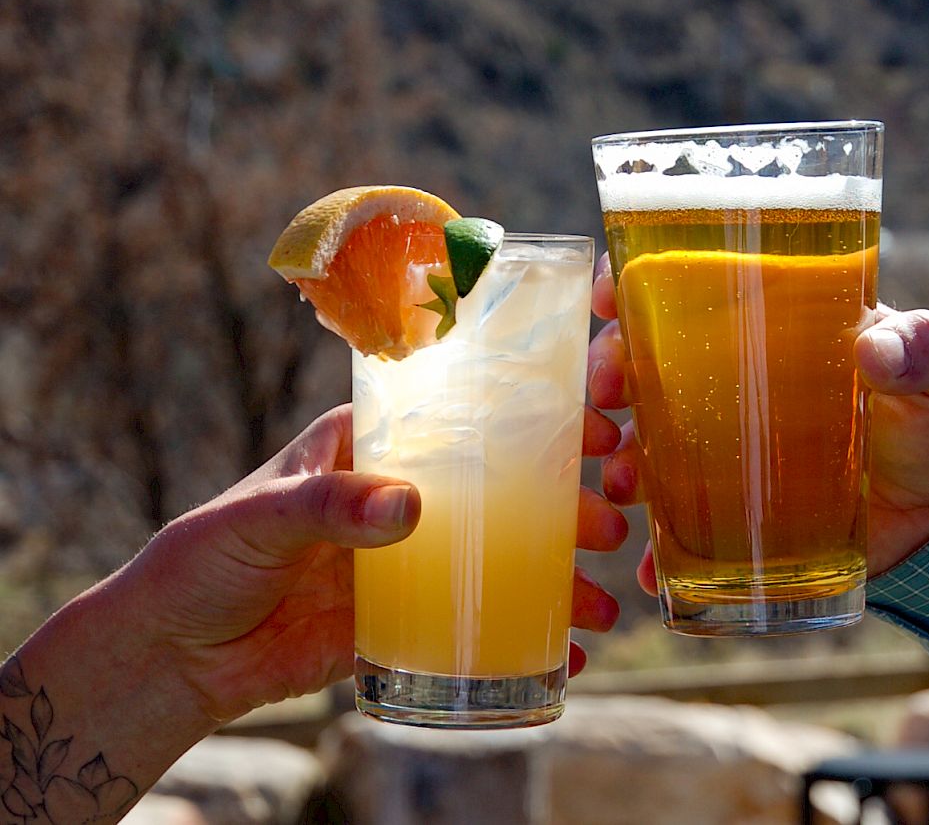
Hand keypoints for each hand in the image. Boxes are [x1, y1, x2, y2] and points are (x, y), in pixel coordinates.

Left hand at [123, 404, 624, 724]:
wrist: (175, 655)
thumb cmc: (206, 557)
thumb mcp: (261, 516)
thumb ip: (329, 505)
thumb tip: (409, 507)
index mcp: (371, 445)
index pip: (465, 415)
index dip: (534, 417)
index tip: (591, 430)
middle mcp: (402, 494)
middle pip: (501, 489)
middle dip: (564, 507)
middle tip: (610, 527)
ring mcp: (409, 558)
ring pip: (500, 557)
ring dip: (557, 577)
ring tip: (600, 609)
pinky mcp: (404, 617)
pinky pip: (475, 622)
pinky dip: (520, 637)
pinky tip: (562, 655)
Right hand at [586, 253, 928, 592]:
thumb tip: (877, 348)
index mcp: (770, 327)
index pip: (681, 288)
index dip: (630, 284)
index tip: (610, 296)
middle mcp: (731, 383)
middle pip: (641, 364)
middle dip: (605, 370)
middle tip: (607, 391)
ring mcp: (728, 452)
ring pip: (643, 445)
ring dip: (616, 458)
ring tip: (624, 482)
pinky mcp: (740, 517)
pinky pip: (678, 534)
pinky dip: (654, 554)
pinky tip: (647, 568)